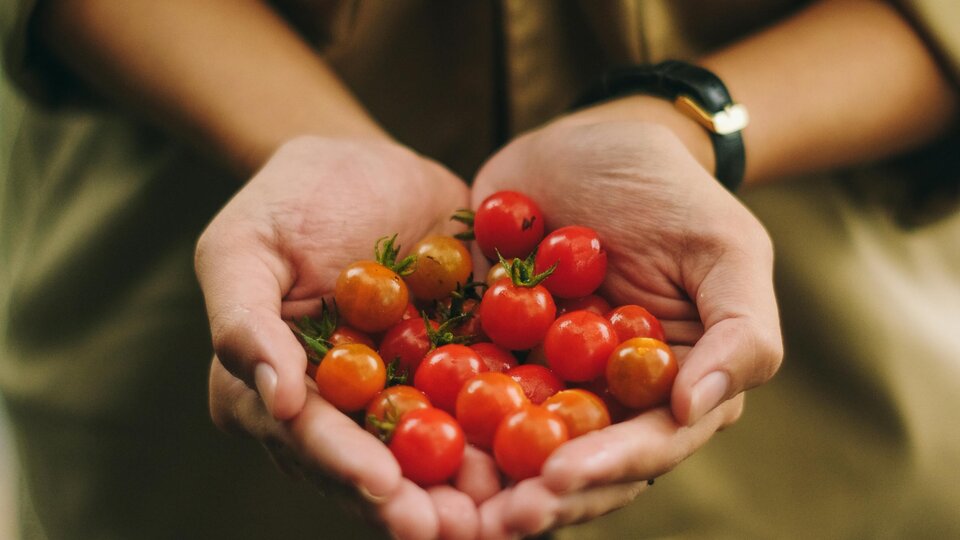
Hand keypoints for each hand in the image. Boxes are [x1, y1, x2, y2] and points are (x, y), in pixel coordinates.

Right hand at [196, 136, 481, 538]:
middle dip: (414, 504)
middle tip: (454, 530)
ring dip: (467, 489)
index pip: (307, 438)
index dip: (344, 467)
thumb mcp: (242, 246)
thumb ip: (245, 322)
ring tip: (505, 513)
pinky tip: (544, 454)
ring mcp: (400, 394)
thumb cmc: (290, 199)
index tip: (385, 488)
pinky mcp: (452, 371)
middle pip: (373, 466)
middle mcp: (339, 409)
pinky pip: (480, 407)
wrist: (369, 165)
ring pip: (430, 454)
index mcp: (276, 391)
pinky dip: (509, 433)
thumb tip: (274, 401)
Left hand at [471, 109, 782, 535]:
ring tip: (445, 506)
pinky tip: (405, 436)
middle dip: (537, 496)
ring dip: (484, 480)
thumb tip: (698, 408)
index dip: (605, 469)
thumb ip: (742, 330)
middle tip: (493, 520)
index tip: (557, 480)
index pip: (646, 446)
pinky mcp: (489, 350)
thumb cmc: (668, 191)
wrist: (587, 141)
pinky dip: (438, 418)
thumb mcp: (726, 247)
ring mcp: (543, 378)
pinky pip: (461, 392)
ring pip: (515, 445)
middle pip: (576, 464)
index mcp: (670, 386)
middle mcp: (606, 397)